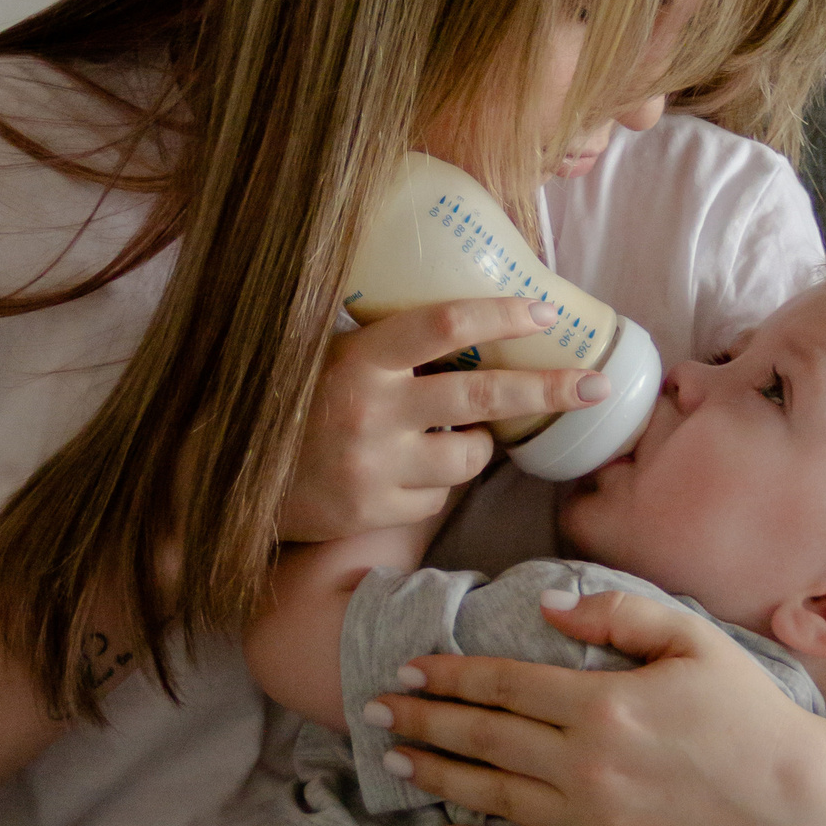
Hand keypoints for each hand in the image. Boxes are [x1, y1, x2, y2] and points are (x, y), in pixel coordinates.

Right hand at [275, 298, 612, 543]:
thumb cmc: (296, 403)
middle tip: (595, 386)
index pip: (444, 324)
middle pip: (483, 395)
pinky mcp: (374, 511)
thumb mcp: (334, 355)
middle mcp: (371, 410)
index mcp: (362, 358)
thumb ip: (393, 345)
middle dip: (549, 389)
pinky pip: (440, 496)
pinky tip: (409, 470)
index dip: (501, 315)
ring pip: (471, 456)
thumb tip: (479, 319)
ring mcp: (374, 466)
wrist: (229, 478)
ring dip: (479, 445)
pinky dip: (439, 483)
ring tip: (451, 434)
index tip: (546, 314)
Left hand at [373, 586, 825, 825]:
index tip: (408, 667)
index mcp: (602, 702)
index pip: (503, 683)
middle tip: (375, 709)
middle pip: (483, 736)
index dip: (449, 674)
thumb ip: (619, 613)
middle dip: (423, 718)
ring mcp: (589, 818)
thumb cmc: (746, 711)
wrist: (790, 801)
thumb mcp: (693, 639)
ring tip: (395, 759)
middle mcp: (584, 762)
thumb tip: (549, 606)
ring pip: (490, 795)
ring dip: (436, 774)